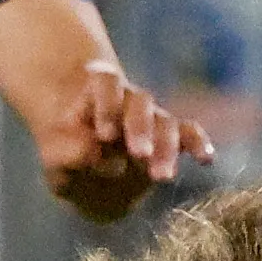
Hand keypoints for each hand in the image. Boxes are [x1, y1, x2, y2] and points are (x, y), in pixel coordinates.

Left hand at [41, 56, 212, 225]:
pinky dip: (198, 144)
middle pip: (140, 102)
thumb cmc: (65, 154)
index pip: (105, 83)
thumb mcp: (55, 155)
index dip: (107, 105)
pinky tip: (206, 160)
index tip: (105, 135)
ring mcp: (151, 117)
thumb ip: (67, 153)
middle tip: (140, 155)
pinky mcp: (169, 137)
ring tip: (162, 176)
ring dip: (167, 147)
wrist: (81, 166)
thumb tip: (94, 152)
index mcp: (94, 93)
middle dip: (141, 128)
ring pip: (165, 121)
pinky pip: (188, 133)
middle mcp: (127, 99)